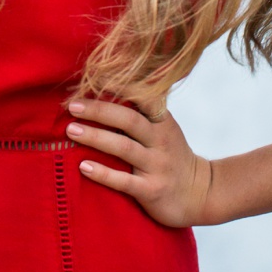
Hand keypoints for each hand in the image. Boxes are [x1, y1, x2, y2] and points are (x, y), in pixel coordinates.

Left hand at [66, 98, 212, 226]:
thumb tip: (103, 87)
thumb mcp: (164, 129)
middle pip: (129, 121)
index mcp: (162, 122)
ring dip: (95, 137)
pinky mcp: (151, 190)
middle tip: (72, 106)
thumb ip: (140, 112)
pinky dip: (103, 173)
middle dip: (99, 111)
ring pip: (124, 148)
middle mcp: (161, 141)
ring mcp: (157, 166)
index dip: (121, 87)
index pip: (144, 99)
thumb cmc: (171, 155)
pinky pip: (124, 181)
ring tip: (71, 130)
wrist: (201, 194)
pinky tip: (83, 166)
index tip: (95, 77)